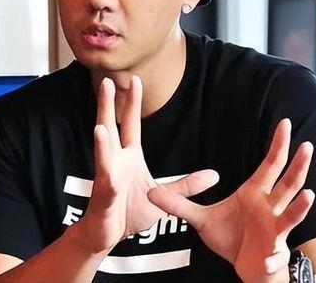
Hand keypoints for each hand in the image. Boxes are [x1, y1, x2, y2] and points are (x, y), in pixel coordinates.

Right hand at [78, 76, 216, 253]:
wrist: (109, 234)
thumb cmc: (130, 211)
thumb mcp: (163, 196)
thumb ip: (186, 185)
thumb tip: (214, 175)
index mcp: (128, 156)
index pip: (130, 123)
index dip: (132, 102)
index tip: (135, 80)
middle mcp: (115, 160)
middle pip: (111, 127)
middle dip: (108, 105)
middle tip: (106, 82)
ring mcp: (108, 176)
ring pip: (104, 152)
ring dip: (102, 137)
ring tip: (101, 122)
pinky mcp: (105, 195)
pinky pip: (106, 180)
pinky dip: (105, 169)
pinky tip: (104, 161)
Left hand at [148, 119, 314, 281]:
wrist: (244, 266)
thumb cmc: (230, 238)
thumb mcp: (200, 219)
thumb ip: (178, 204)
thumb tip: (151, 193)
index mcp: (255, 193)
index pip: (269, 165)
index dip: (277, 145)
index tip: (284, 124)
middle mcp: (269, 207)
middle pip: (287, 183)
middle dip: (298, 164)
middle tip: (307, 145)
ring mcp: (274, 230)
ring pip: (292, 215)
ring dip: (301, 206)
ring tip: (309, 195)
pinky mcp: (272, 253)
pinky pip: (275, 254)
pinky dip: (275, 257)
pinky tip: (272, 257)